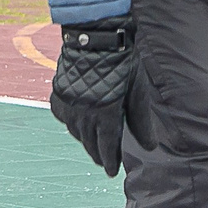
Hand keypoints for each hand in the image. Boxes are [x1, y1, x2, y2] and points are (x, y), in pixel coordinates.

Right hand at [50, 18, 135, 174]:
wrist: (94, 37)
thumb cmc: (121, 61)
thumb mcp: (137, 90)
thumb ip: (140, 119)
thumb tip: (150, 145)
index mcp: (106, 114)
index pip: (107, 146)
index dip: (110, 161)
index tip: (112, 171)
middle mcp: (84, 113)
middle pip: (90, 143)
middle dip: (98, 154)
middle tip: (104, 161)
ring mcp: (68, 104)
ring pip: (75, 132)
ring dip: (84, 140)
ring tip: (92, 143)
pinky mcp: (58, 93)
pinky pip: (62, 116)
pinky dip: (69, 122)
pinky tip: (74, 122)